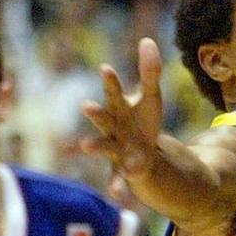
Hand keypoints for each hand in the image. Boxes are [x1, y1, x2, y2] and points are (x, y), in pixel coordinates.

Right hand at [81, 38, 164, 189]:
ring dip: (96, 146)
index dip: (111, 81)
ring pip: (104, 147)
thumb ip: (150, 71)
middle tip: (85, 105)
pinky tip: (117, 195)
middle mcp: (112, 128)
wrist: (142, 153)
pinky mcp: (121, 170)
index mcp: (118, 108)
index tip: (106, 68)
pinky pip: (118, 178)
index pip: (114, 91)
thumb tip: (148, 40)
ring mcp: (114, 149)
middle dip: (96, 113)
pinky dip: (117, 185)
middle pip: (103, 119)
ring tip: (84, 146)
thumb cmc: (142, 121)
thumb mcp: (151, 97)